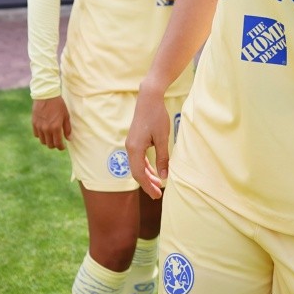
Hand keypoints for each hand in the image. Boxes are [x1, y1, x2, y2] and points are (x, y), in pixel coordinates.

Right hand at [32, 97, 70, 149]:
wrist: (46, 95)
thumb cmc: (58, 104)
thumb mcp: (66, 115)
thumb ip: (67, 128)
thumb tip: (69, 139)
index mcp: (56, 127)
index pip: (58, 144)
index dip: (61, 147)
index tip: (63, 147)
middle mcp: (46, 129)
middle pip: (49, 145)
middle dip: (54, 145)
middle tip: (57, 141)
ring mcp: (39, 127)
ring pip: (42, 141)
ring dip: (47, 141)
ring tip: (51, 137)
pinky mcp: (34, 123)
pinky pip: (36, 134)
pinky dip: (41, 135)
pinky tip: (44, 131)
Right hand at [126, 83, 170, 198]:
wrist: (149, 98)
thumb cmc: (156, 116)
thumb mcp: (162, 138)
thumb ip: (162, 158)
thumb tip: (164, 177)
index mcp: (135, 148)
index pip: (139, 174)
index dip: (148, 186)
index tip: (157, 195)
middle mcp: (130, 147)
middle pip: (136, 172)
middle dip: (147, 183)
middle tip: (158, 194)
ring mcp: (131, 143)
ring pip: (137, 165)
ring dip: (147, 175)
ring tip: (158, 183)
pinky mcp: (135, 140)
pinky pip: (138, 158)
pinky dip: (146, 166)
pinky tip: (154, 170)